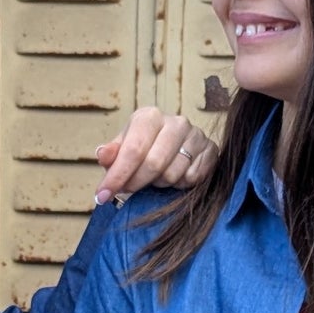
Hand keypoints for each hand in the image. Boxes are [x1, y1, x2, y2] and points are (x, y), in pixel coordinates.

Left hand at [95, 107, 218, 202]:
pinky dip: (180, 185)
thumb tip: (102, 155)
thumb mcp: (124, 146)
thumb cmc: (145, 145)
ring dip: (160, 183)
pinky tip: (175, 175)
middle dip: (137, 183)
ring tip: (156, 176)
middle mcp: (176, 122)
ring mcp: (196, 135)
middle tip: (128, 190)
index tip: (102, 195)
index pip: (133, 150)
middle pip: (154, 164)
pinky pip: (192, 179)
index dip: (117, 175)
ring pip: (173, 175)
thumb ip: (112, 153)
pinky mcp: (211, 150)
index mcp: (150, 116)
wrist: (179, 142)